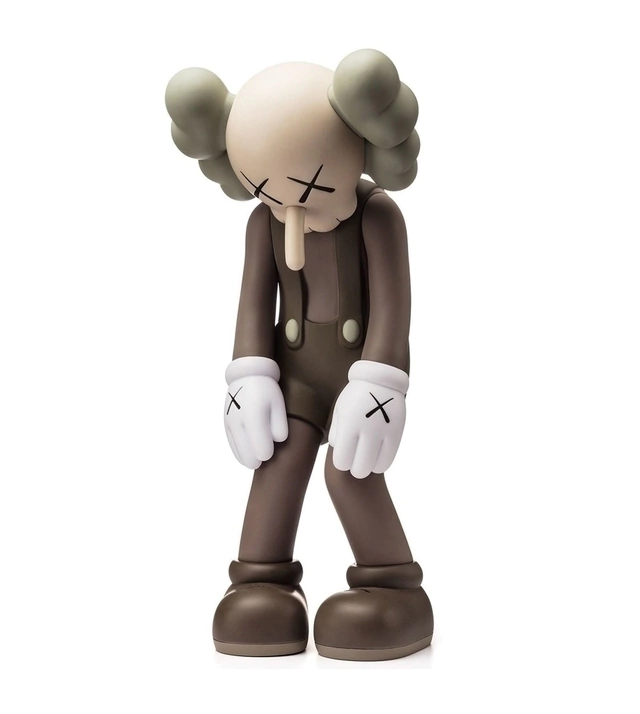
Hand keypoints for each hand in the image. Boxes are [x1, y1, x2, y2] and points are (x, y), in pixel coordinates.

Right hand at [224, 357, 287, 469]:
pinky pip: (232, 445)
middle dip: (258, 460)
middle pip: (249, 456)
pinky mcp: (226, 424)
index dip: (269, 454)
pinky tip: (247, 457)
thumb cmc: (267, 390)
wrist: (247, 375)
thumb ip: (280, 425)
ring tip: (257, 460)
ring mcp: (230, 424)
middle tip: (266, 458)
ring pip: (239, 453)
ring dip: (249, 458)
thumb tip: (277, 441)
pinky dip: (240, 453)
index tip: (274, 449)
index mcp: (255, 418)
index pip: (262, 451)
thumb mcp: (278, 404)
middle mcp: (239, 423)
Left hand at [329, 360, 408, 478]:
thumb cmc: (355, 396)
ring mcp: (382, 433)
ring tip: (365, 459)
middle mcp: (366, 431)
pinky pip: (388, 460)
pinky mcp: (396, 433)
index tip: (343, 457)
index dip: (341, 463)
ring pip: (374, 467)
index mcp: (348, 425)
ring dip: (368, 467)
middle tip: (354, 462)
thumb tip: (338, 451)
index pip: (341, 461)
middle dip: (354, 469)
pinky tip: (376, 459)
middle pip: (358, 469)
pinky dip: (380, 464)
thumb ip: (336, 433)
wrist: (380, 379)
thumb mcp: (339, 410)